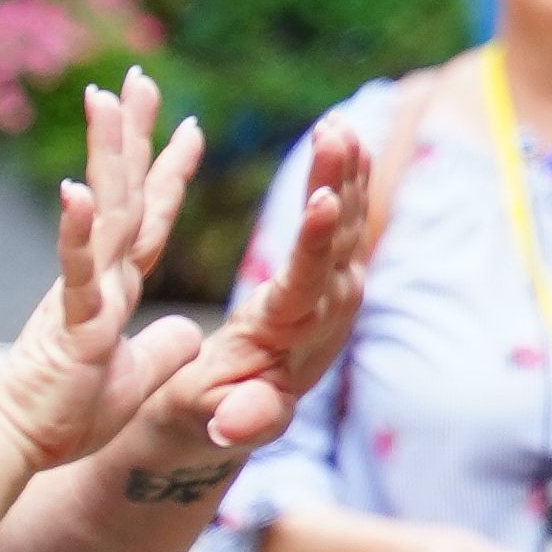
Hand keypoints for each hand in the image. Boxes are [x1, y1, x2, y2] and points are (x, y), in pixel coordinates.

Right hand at [0, 67, 211, 471]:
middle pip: (122, 192)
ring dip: (104, 154)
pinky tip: (77, 187)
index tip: (188, 125)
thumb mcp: (134, 379)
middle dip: (131, 131)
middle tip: (138, 76)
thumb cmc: (64, 418)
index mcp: (113, 288)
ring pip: (100, 213)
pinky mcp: (71, 325)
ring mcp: (81, 295)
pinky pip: (75, 270)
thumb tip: (184, 331)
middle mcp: (96, 278)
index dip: (168, 171)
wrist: (14, 445)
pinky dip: (76, 229)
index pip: (148, 217)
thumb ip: (159, 348)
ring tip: (105, 98)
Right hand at [130, 115, 383, 471]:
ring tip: (340, 123)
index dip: (316, 243)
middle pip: (339, 243)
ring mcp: (333, 297)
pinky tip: (346, 138)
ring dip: (347, 173)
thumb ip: (231, 420)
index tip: (321, 200)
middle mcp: (325, 316)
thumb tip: (233, 428)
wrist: (226, 418)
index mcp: (290, 343)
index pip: (308, 286)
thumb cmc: (202, 416)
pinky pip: (343, 224)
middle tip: (335, 132)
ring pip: (349, 227)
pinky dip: (346, 180)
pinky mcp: (329, 282)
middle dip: (339, 184)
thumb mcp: (204, 421)